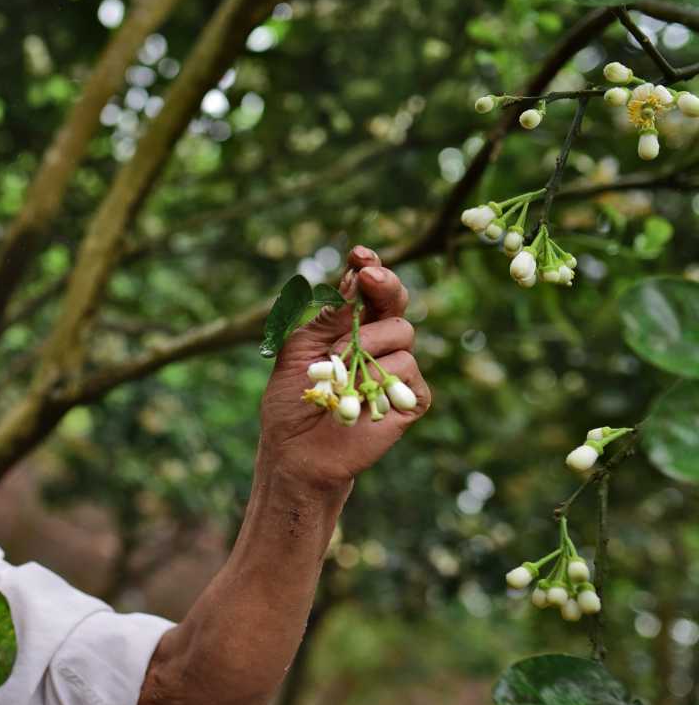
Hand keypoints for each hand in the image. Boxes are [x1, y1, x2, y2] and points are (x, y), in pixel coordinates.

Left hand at [259, 245, 430, 485]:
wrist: (296, 450)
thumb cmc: (293, 400)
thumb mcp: (300, 349)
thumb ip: (329, 316)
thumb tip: (354, 278)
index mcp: (351, 327)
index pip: (367, 290)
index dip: (368, 268)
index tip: (359, 254)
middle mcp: (379, 343)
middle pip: (395, 300)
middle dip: (384, 283)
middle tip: (369, 276)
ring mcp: (397, 369)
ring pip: (401, 332)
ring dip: (366, 345)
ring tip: (337, 369)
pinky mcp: (411, 398)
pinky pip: (406, 367)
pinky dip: (378, 376)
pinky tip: (356, 394)